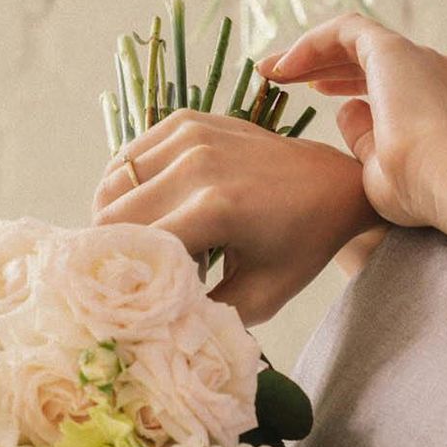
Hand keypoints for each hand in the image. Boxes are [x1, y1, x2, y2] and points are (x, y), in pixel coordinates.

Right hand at [92, 109, 375, 324]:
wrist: (333, 184)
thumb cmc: (301, 246)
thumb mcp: (260, 297)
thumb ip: (203, 314)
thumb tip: (150, 325)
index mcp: (216, 208)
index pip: (132, 245)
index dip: (121, 277)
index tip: (126, 298)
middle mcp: (197, 163)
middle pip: (113, 215)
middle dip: (118, 250)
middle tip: (142, 272)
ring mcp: (190, 134)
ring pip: (113, 184)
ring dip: (122, 218)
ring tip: (156, 240)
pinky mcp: (186, 121)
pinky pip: (128, 159)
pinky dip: (130, 188)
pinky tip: (158, 209)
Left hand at [259, 13, 446, 231]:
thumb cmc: (421, 193)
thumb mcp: (384, 169)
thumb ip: (366, 138)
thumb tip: (346, 111)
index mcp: (443, 102)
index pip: (391, 81)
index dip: (349, 84)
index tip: (317, 96)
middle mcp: (436, 72)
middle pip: (371, 59)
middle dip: (325, 66)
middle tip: (285, 79)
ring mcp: (418, 57)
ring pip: (356, 42)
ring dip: (312, 54)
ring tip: (272, 71)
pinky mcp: (393, 50)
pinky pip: (345, 31)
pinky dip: (312, 44)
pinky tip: (283, 67)